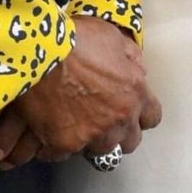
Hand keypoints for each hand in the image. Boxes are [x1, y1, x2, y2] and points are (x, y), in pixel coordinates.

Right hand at [0, 17, 157, 168]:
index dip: (140, 115)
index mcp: (134, 92)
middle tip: (100, 119)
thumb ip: (130, 59)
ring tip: (72, 125)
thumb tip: (137, 71)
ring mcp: (91, 135)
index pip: (151, 117)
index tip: (129, 112)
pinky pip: (63, 154)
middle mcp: (118, 119)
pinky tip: (47, 133)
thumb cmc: (77, 38)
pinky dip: (56, 146)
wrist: (40, 49)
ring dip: (90, 140)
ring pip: (98, 151)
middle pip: (128, 142)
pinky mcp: (63, 143)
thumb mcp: (113, 37)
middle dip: (117, 132)